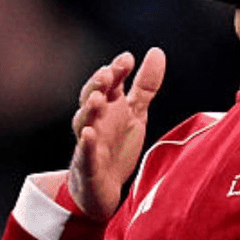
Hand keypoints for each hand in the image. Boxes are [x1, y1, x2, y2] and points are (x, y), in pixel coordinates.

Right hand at [67, 47, 165, 220]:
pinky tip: (89, 134)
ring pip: (83, 122)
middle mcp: (95, 120)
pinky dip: (85, 144)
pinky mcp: (88, 165)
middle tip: (107, 74)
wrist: (104, 188)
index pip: (109, 83)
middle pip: (91, 97)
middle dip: (97, 84)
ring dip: (89, 109)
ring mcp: (89, 142)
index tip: (128, 59)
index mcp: (107, 106)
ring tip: (98, 98)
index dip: (116, 70)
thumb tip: (156, 51)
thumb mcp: (135, 113)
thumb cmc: (116, 146)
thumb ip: (145, 85)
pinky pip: (84, 153)